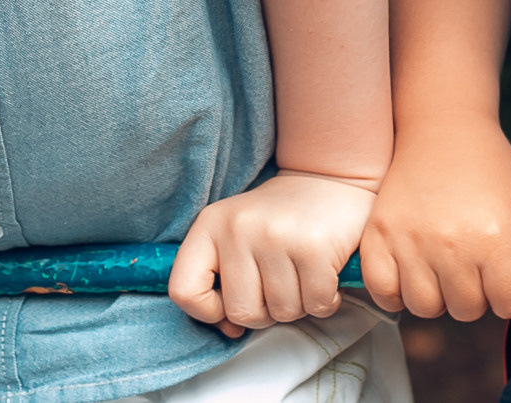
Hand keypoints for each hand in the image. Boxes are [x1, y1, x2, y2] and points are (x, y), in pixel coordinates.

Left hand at [168, 171, 376, 337]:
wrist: (327, 180)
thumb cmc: (278, 221)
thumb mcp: (235, 237)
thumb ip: (222, 283)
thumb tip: (230, 330)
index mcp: (209, 225)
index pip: (183, 291)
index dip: (207, 311)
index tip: (228, 304)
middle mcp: (238, 227)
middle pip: (240, 312)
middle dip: (265, 312)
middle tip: (278, 285)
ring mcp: (275, 235)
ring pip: (281, 312)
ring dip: (298, 305)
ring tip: (301, 275)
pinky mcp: (313, 246)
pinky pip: (316, 305)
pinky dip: (324, 302)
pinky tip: (324, 277)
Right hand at [358, 114, 510, 320]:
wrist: (443, 129)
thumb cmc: (492, 169)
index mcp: (497, 238)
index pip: (509, 305)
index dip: (510, 294)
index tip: (502, 275)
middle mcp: (453, 244)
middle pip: (467, 310)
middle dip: (475, 294)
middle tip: (471, 264)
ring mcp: (411, 241)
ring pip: (425, 307)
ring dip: (436, 295)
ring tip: (440, 266)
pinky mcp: (378, 235)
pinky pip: (383, 292)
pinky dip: (395, 291)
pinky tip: (409, 271)